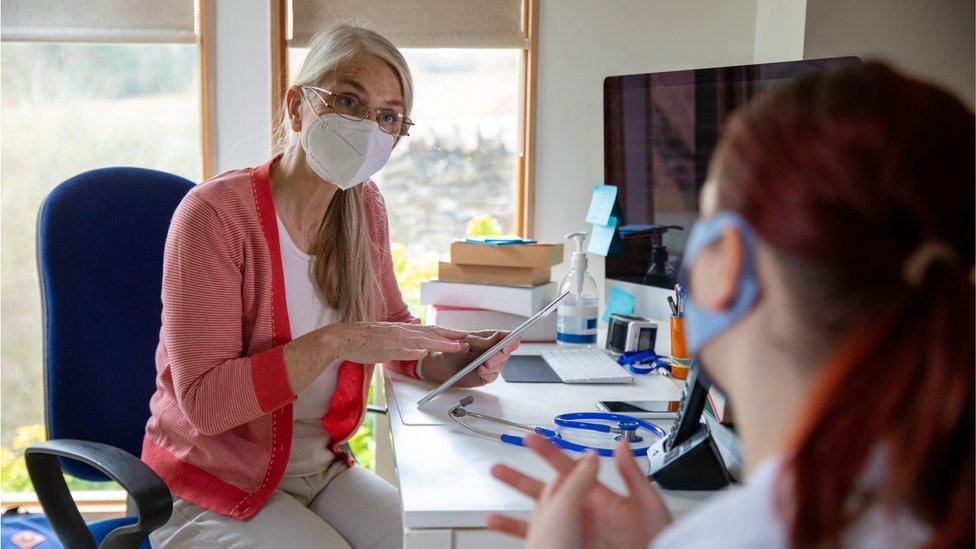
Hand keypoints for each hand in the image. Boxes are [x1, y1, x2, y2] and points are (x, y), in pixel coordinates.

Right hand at [328, 322, 470, 362]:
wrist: (345, 337)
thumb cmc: (364, 338)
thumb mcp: (387, 332)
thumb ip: (403, 332)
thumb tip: (417, 326)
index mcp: (403, 329)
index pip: (430, 330)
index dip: (447, 332)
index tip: (461, 334)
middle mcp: (402, 331)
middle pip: (431, 333)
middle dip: (451, 337)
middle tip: (467, 339)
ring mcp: (394, 340)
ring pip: (421, 341)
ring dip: (440, 344)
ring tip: (455, 347)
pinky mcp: (384, 348)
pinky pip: (401, 351)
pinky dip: (413, 352)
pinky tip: (423, 354)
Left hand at [420, 330, 520, 386]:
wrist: (440, 364)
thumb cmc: (452, 349)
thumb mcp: (464, 341)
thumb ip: (480, 341)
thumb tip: (494, 340)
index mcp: (490, 338)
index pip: (507, 337)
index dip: (512, 339)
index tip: (510, 343)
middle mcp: (493, 351)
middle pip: (506, 352)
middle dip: (501, 354)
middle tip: (496, 355)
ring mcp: (491, 364)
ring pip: (501, 365)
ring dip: (494, 365)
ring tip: (484, 365)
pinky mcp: (486, 376)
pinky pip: (492, 376)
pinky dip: (488, 374)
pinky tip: (482, 371)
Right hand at [486, 434, 671, 548]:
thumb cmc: (657, 539)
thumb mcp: (647, 504)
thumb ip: (632, 474)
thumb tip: (622, 444)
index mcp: (597, 497)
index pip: (567, 469)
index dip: (548, 452)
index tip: (531, 438)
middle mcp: (582, 512)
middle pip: (543, 491)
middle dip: (519, 478)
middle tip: (500, 467)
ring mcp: (574, 532)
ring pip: (535, 517)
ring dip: (512, 509)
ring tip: (492, 507)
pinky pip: (538, 541)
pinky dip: (518, 534)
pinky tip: (502, 529)